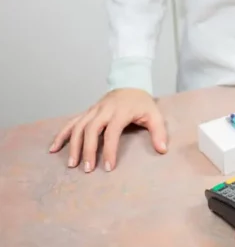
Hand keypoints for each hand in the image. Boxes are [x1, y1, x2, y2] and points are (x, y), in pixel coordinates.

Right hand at [49, 88, 167, 172]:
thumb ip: (159, 132)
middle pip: (91, 130)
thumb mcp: (155, 115)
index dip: (110, 150)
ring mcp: (93, 110)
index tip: (109, 167)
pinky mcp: (87, 111)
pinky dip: (61, 134)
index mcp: (121, 112)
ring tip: (71, 163)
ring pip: (78, 126)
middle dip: (88, 150)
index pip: (112, 132)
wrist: (130, 82)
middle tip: (87, 168)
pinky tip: (53, 148)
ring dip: (73, 145)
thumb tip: (162, 150)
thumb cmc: (142, 102)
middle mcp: (104, 110)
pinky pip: (71, 122)